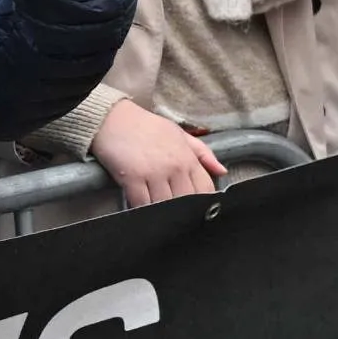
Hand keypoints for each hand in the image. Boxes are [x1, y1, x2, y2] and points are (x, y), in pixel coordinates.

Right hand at [88, 101, 224, 206]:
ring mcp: (153, 173)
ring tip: (160, 218)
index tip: (198, 210)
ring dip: (162, 213)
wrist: (114, 119)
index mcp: (188, 158)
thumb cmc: (148, 127)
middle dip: (183, 211)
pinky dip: (142, 210)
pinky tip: (142, 212)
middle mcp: (174, 167)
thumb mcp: (180, 135)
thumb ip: (203, 154)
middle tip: (178, 219)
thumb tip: (222, 171)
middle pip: (186, 201)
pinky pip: (141, 203)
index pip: (205, 188)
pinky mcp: (132, 178)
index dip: (203, 202)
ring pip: (164, 205)